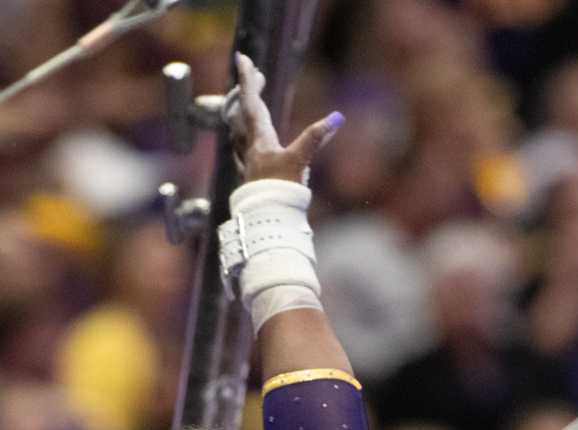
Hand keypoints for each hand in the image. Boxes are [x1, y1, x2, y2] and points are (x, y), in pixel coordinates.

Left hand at [227, 52, 340, 184]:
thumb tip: (336, 118)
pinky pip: (244, 151)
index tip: (243, 58)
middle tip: (256, 76)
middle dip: (250, 91)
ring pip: (241, 131)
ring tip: (246, 105)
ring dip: (243, 114)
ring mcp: (249, 164)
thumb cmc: (279, 193)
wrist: (266, 223)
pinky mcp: (251, 178)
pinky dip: (246, 140)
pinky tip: (248, 146)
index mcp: (260, 139)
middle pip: (245, 112)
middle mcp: (250, 148)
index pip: (251, 102)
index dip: (249, 80)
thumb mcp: (299, 161)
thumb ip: (315, 138)